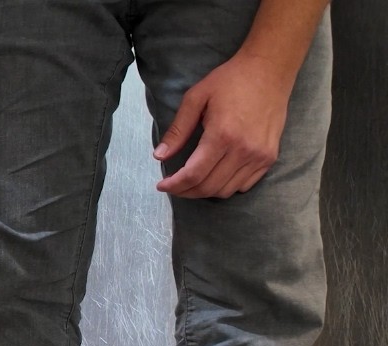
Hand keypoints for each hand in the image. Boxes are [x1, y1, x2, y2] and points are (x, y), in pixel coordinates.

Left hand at [154, 53, 294, 198]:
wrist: (270, 70)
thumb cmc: (230, 80)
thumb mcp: (196, 98)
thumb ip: (177, 130)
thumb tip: (159, 156)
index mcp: (222, 135)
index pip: (194, 175)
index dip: (174, 185)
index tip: (161, 186)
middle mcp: (244, 150)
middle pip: (209, 187)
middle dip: (186, 191)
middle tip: (173, 186)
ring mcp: (260, 156)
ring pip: (226, 190)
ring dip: (205, 191)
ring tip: (191, 182)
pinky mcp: (270, 157)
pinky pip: (244, 185)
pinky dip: (226, 186)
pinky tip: (215, 176)